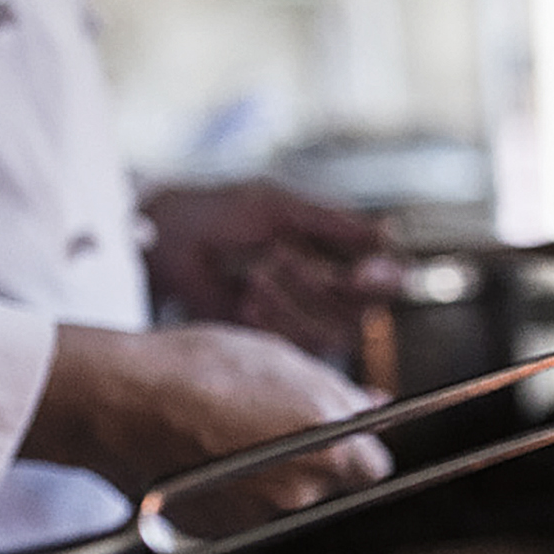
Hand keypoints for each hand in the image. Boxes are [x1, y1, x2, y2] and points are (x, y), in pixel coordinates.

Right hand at [25, 321, 391, 535]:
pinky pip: (243, 512)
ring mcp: (258, 518)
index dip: (355, 447)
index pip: (373, 466)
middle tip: (267, 419)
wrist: (117, 401)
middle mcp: (300, 494)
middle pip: (327, 483)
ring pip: (283, 499)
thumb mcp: (282, 361)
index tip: (336, 431)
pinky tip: (204, 454)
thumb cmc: (197, 370)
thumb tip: (373, 404)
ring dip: (268, 474)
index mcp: (328, 451)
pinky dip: (232, 491)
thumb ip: (338, 392)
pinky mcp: (219, 533)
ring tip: (226, 431)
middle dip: (308, 456)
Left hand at [141, 181, 402, 362]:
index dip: (382, 280)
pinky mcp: (281, 342)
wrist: (167, 244)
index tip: (362, 272)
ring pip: (334, 332)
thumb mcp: (278, 207)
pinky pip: (302, 347)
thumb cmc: (218, 213)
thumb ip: (332, 221)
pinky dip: (274, 321)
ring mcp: (306, 319)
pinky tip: (246, 299)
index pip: (386, 278)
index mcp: (337, 251)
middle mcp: (330, 290)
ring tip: (255, 275)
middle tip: (278, 255)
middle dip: (320, 284)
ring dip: (293, 302)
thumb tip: (386, 231)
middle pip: (362, 310)